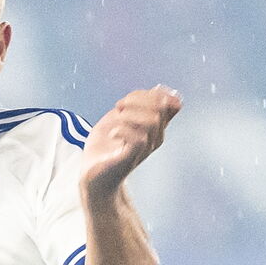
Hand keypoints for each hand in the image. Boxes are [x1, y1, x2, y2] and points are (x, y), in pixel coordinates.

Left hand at [80, 86, 180, 203]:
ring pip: (151, 121)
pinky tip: (113, 134)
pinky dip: (123, 130)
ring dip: (129, 115)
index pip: (172, 103)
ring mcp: (145, 148)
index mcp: (155, 126)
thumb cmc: (105, 147)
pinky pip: (139, 139)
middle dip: (137, 99)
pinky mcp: (131, 158)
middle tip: (118, 107)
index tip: (130, 98)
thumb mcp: (120, 118)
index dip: (155, 93)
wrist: (93, 175)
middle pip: (160, 107)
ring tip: (115, 122)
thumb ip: (136, 104)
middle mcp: (155, 137)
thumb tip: (160, 88)